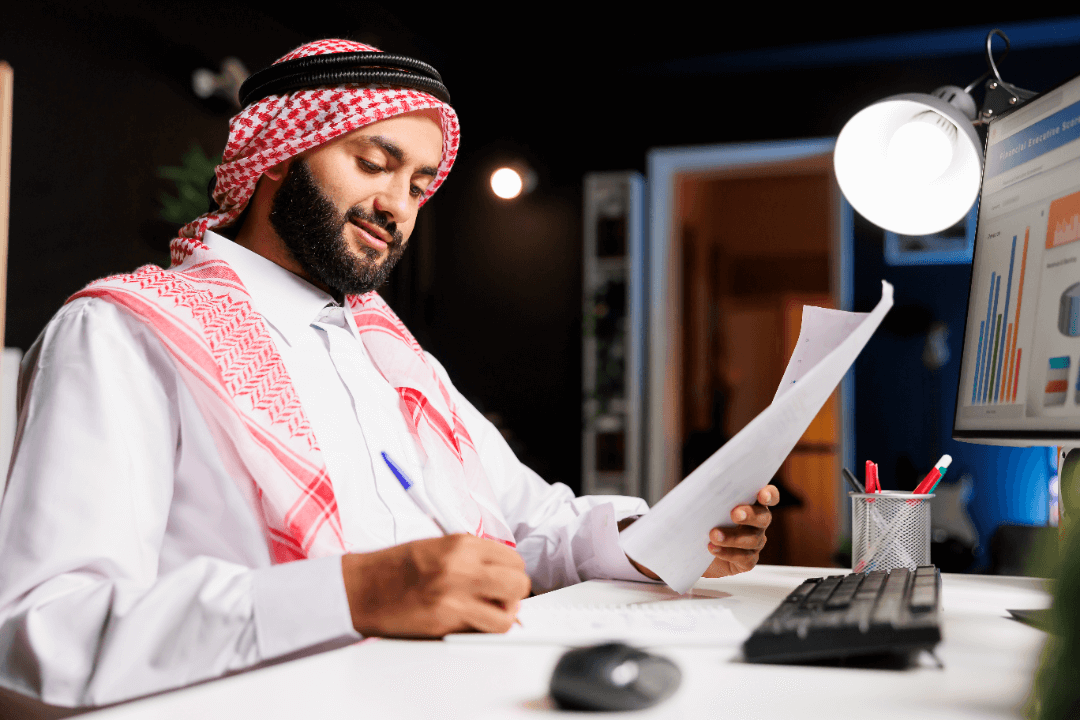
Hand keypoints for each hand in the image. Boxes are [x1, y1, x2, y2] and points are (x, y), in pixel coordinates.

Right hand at [341, 534, 530, 637]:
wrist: (361, 588)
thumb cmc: (394, 569)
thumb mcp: (437, 547)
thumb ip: (471, 558)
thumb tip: (501, 575)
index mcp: (461, 544)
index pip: (512, 558)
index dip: (511, 573)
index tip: (502, 580)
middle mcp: (462, 566)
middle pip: (518, 582)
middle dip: (514, 593)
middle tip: (501, 598)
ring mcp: (455, 595)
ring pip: (509, 612)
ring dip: (503, 616)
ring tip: (487, 614)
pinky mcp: (445, 621)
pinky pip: (484, 630)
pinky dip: (484, 631)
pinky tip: (471, 624)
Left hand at [703, 485, 778, 577]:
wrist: (692, 550)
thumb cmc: (699, 522)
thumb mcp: (701, 506)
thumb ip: (707, 496)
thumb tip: (699, 485)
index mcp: (750, 504)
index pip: (769, 496)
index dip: (769, 495)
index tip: (762, 496)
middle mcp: (757, 523)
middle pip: (763, 517)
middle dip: (750, 515)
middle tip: (735, 514)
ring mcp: (754, 543)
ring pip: (752, 539)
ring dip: (733, 537)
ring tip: (714, 535)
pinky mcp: (747, 561)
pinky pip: (744, 558)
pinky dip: (728, 553)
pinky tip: (713, 549)